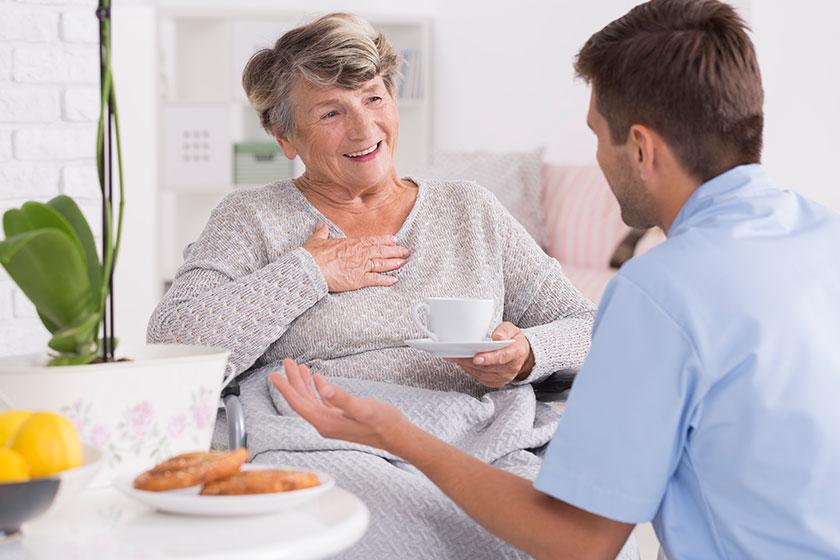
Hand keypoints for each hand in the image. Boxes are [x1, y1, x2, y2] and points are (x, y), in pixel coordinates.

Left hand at [270, 358, 406, 449]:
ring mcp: (332, 422)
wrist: (397, 436)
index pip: (299, 403)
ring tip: (298, 367)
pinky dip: (317, 389)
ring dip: (303, 383)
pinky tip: (317, 380)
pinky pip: (322, 403)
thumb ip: (342, 399)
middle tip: (286, 363)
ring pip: (311, 400)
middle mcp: (325, 424)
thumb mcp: (363, 409)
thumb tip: (324, 388)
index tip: (274, 375)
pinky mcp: (340, 419)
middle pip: (302, 400)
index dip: (285, 388)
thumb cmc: (383, 424)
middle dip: (292, 381)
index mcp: (326, 422)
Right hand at [303, 221, 409, 291]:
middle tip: (406, 251)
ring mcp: (360, 266)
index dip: (384, 240)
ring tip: (403, 262)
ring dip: (394, 263)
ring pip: (381, 264)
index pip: (372, 240)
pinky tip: (394, 280)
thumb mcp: (317, 240)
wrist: (311, 269)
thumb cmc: (313, 256)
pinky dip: (386, 280)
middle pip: (381, 251)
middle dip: (395, 251)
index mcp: (351, 243)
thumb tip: (321, 225)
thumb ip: (322, 232)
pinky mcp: (358, 280)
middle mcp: (359, 254)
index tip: (394, 239)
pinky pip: (375, 279)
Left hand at [445, 322, 534, 387]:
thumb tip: (497, 337)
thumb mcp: (512, 329)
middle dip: (469, 361)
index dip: (489, 358)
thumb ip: (504, 331)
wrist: (521, 354)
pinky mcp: (497, 382)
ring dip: (467, 366)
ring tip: (455, 357)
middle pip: (487, 367)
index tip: (476, 358)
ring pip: (482, 374)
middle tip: (455, 354)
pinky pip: (480, 378)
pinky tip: (463, 363)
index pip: (502, 357)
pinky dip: (470, 371)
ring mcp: (504, 377)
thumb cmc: (514, 340)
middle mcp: (511, 368)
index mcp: (516, 353)